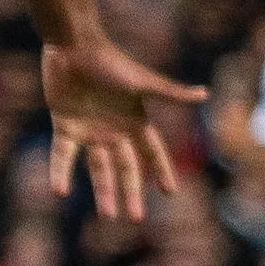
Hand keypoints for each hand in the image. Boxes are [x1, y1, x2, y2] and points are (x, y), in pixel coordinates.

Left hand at [43, 36, 205, 221]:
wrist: (74, 46)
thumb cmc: (111, 61)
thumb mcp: (142, 82)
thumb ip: (171, 94)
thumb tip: (205, 95)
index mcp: (136, 121)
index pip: (152, 152)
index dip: (161, 171)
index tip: (171, 193)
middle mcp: (114, 131)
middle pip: (126, 168)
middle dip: (131, 193)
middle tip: (135, 219)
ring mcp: (89, 131)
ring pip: (97, 169)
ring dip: (102, 192)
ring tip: (109, 216)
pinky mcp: (65, 127)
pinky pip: (62, 155)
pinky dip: (60, 172)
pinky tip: (59, 191)